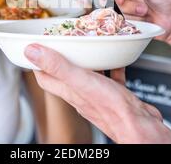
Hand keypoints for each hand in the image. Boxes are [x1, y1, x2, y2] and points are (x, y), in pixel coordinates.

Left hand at [24, 44, 170, 143]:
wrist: (139, 127)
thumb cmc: (111, 107)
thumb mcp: (80, 81)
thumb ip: (57, 66)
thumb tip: (31, 52)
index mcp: (69, 91)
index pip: (45, 78)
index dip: (39, 63)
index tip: (38, 48)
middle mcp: (81, 95)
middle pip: (65, 75)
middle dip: (64, 57)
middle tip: (65, 42)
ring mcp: (98, 96)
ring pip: (88, 76)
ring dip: (88, 61)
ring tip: (91, 46)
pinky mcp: (116, 97)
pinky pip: (111, 79)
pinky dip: (112, 67)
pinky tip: (117, 60)